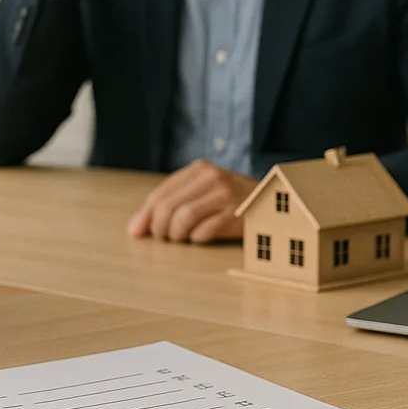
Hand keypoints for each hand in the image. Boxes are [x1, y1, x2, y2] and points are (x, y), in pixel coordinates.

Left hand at [127, 160, 255, 243]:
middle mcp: (212, 177)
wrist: (273, 202)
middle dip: (158, 228)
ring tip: (180, 239)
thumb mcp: (202, 191)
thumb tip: (134, 229)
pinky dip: (196, 239)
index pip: (160, 193)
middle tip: (162, 239)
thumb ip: (171, 203)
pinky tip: (199, 238)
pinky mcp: (237, 214)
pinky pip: (203, 232)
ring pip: (183, 219)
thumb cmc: (229, 200)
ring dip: (176, 235)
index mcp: (199, 169)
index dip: (145, 215)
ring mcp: (226, 195)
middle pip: (168, 207)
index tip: (135, 232)